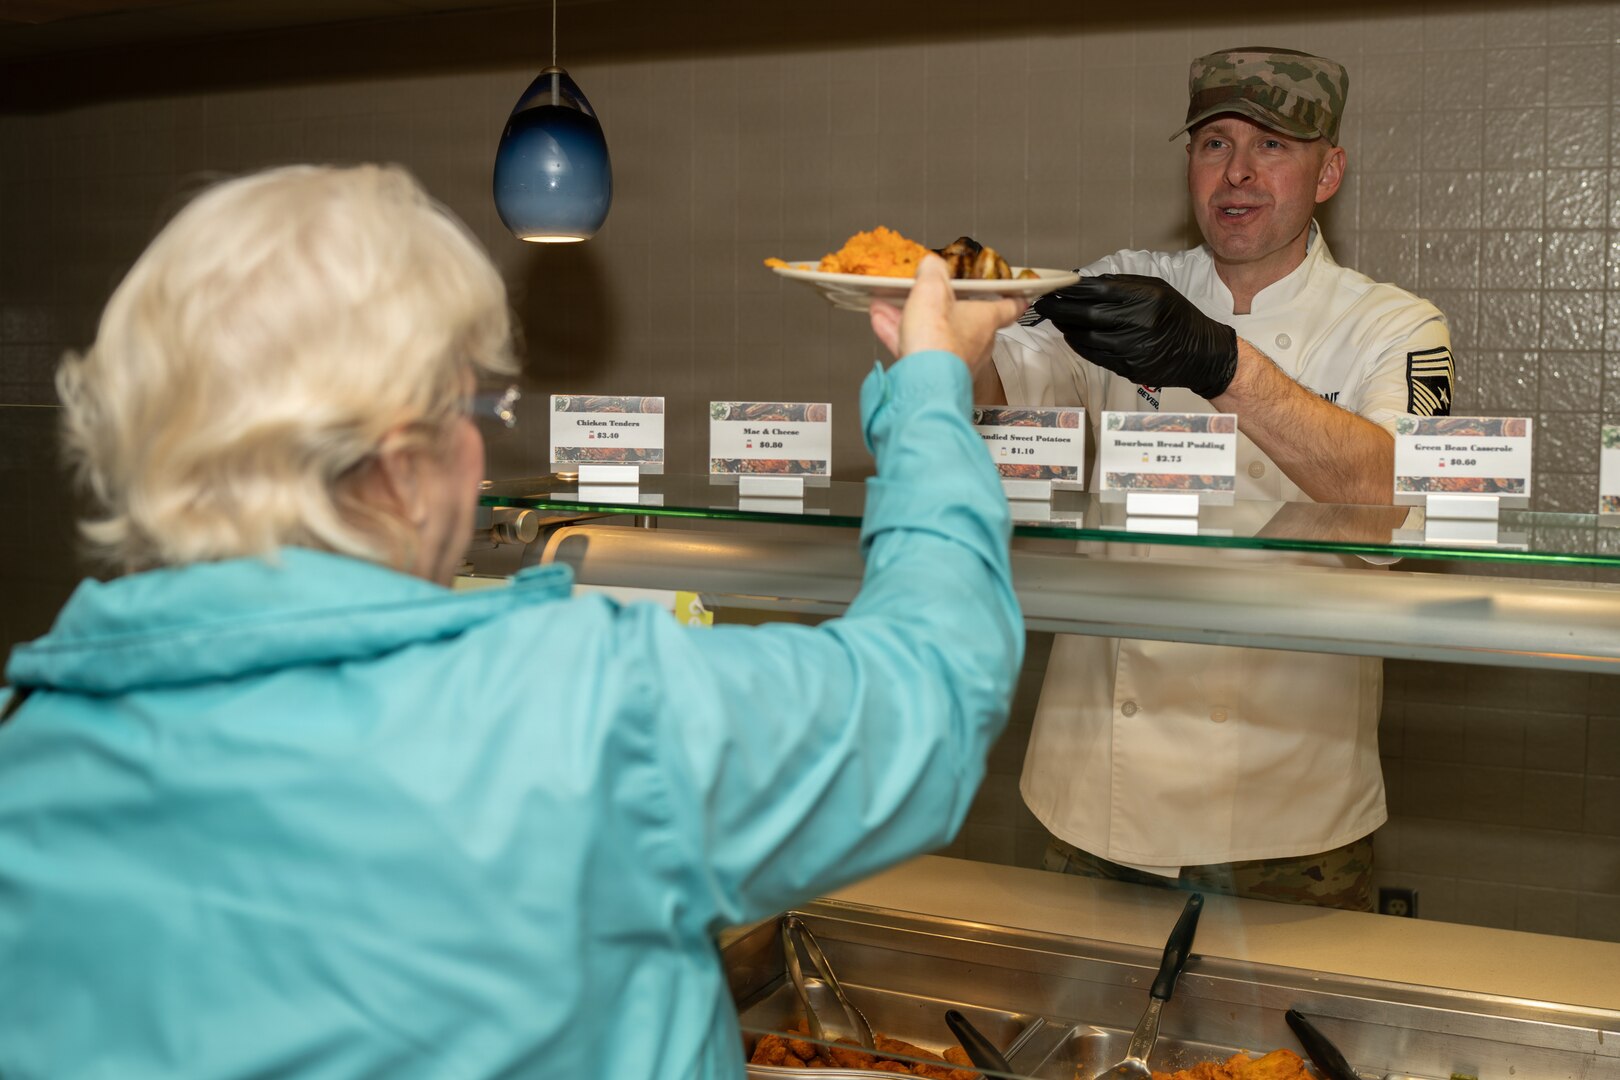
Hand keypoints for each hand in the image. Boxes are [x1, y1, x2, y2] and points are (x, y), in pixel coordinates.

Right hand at [869, 254, 1026, 367]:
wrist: (921, 382)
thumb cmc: (936, 339)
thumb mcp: (932, 289)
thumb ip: (932, 271)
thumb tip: (931, 264)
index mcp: (985, 319)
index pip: (1009, 307)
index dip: (1014, 298)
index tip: (1019, 296)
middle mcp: (976, 343)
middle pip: (963, 318)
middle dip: (942, 305)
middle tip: (928, 293)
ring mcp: (955, 361)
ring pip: (934, 333)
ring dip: (912, 318)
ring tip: (889, 305)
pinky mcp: (933, 375)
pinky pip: (917, 349)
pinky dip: (899, 334)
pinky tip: (880, 320)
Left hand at [1031, 274, 1238, 398]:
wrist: (1202, 354)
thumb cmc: (1178, 318)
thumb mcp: (1157, 290)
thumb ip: (1123, 285)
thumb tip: (1087, 282)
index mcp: (1146, 296)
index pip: (1098, 289)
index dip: (1072, 288)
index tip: (1056, 285)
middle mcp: (1140, 321)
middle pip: (1087, 314)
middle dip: (1060, 308)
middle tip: (1044, 303)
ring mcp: (1133, 347)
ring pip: (1087, 337)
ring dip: (1066, 327)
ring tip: (1055, 318)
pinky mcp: (1129, 367)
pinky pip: (1095, 355)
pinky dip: (1079, 345)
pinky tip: (1071, 336)